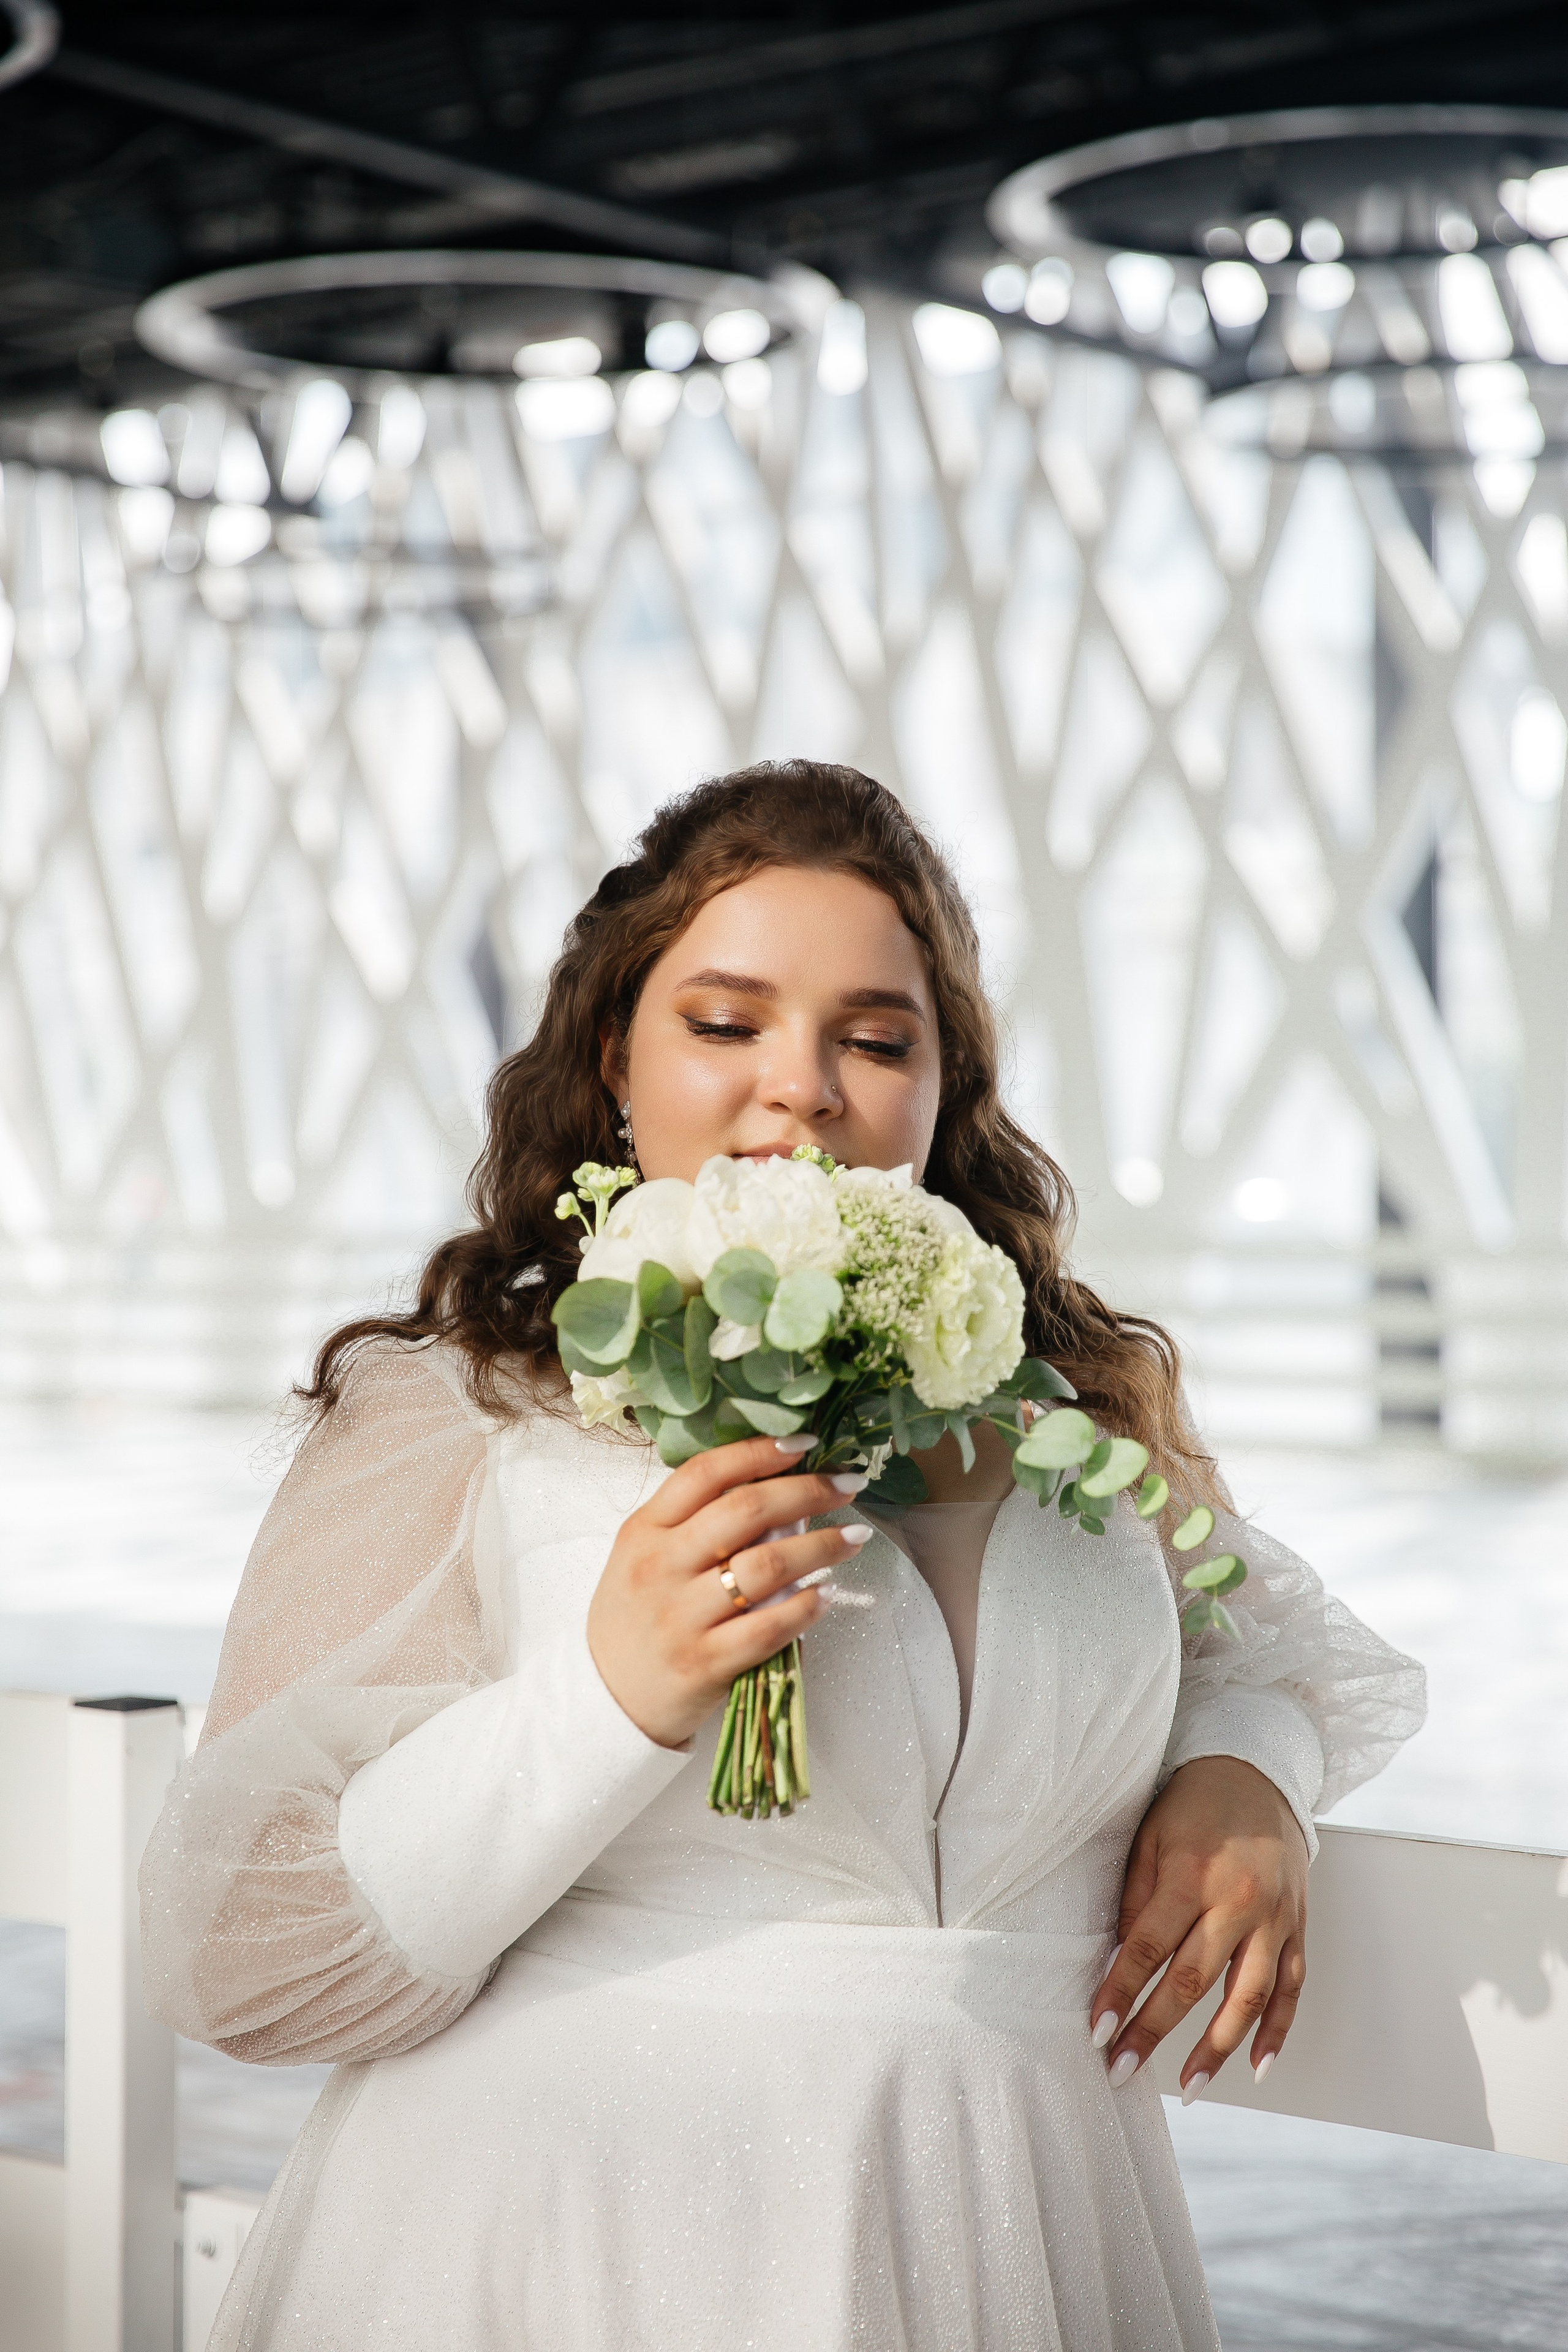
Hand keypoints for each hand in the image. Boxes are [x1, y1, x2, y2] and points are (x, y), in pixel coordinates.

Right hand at [586, 1436, 868, 1749]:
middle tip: (847, 1486)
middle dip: (808, 1491)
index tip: (805, 1445)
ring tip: (853, 1539)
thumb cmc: (635, 1618)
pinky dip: (807, 1607)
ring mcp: (681, 1616)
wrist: (605, 1700)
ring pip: (766, 1566)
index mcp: (643, 1530)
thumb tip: (774, 1490)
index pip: (704, 1473)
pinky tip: (829, 1594)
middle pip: (745, 1510)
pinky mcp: (704, 1663)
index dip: (760, 1452)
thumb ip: (691, 1523)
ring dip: (822, 1547)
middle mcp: (660, 1566)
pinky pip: (769, 1627)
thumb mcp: (643, 1557)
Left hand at [1089, 1756, 1307, 2099]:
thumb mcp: (1149, 1837)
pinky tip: (1257, 2066)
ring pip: (1248, 1998)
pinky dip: (1276, 2031)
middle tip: (1122, 2071)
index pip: (1149, 1946)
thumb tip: (1121, 1961)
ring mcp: (1274, 1917)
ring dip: (1216, 2048)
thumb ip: (1136, 1899)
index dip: (1121, 1992)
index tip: (1097, 2032)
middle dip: (1153, 2031)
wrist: (1257, 1771)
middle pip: (1192, 1981)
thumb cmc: (1192, 1806)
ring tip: (1187, 2086)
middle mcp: (1237, 1900)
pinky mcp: (1298, 1926)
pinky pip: (1291, 1988)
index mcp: (1191, 1873)